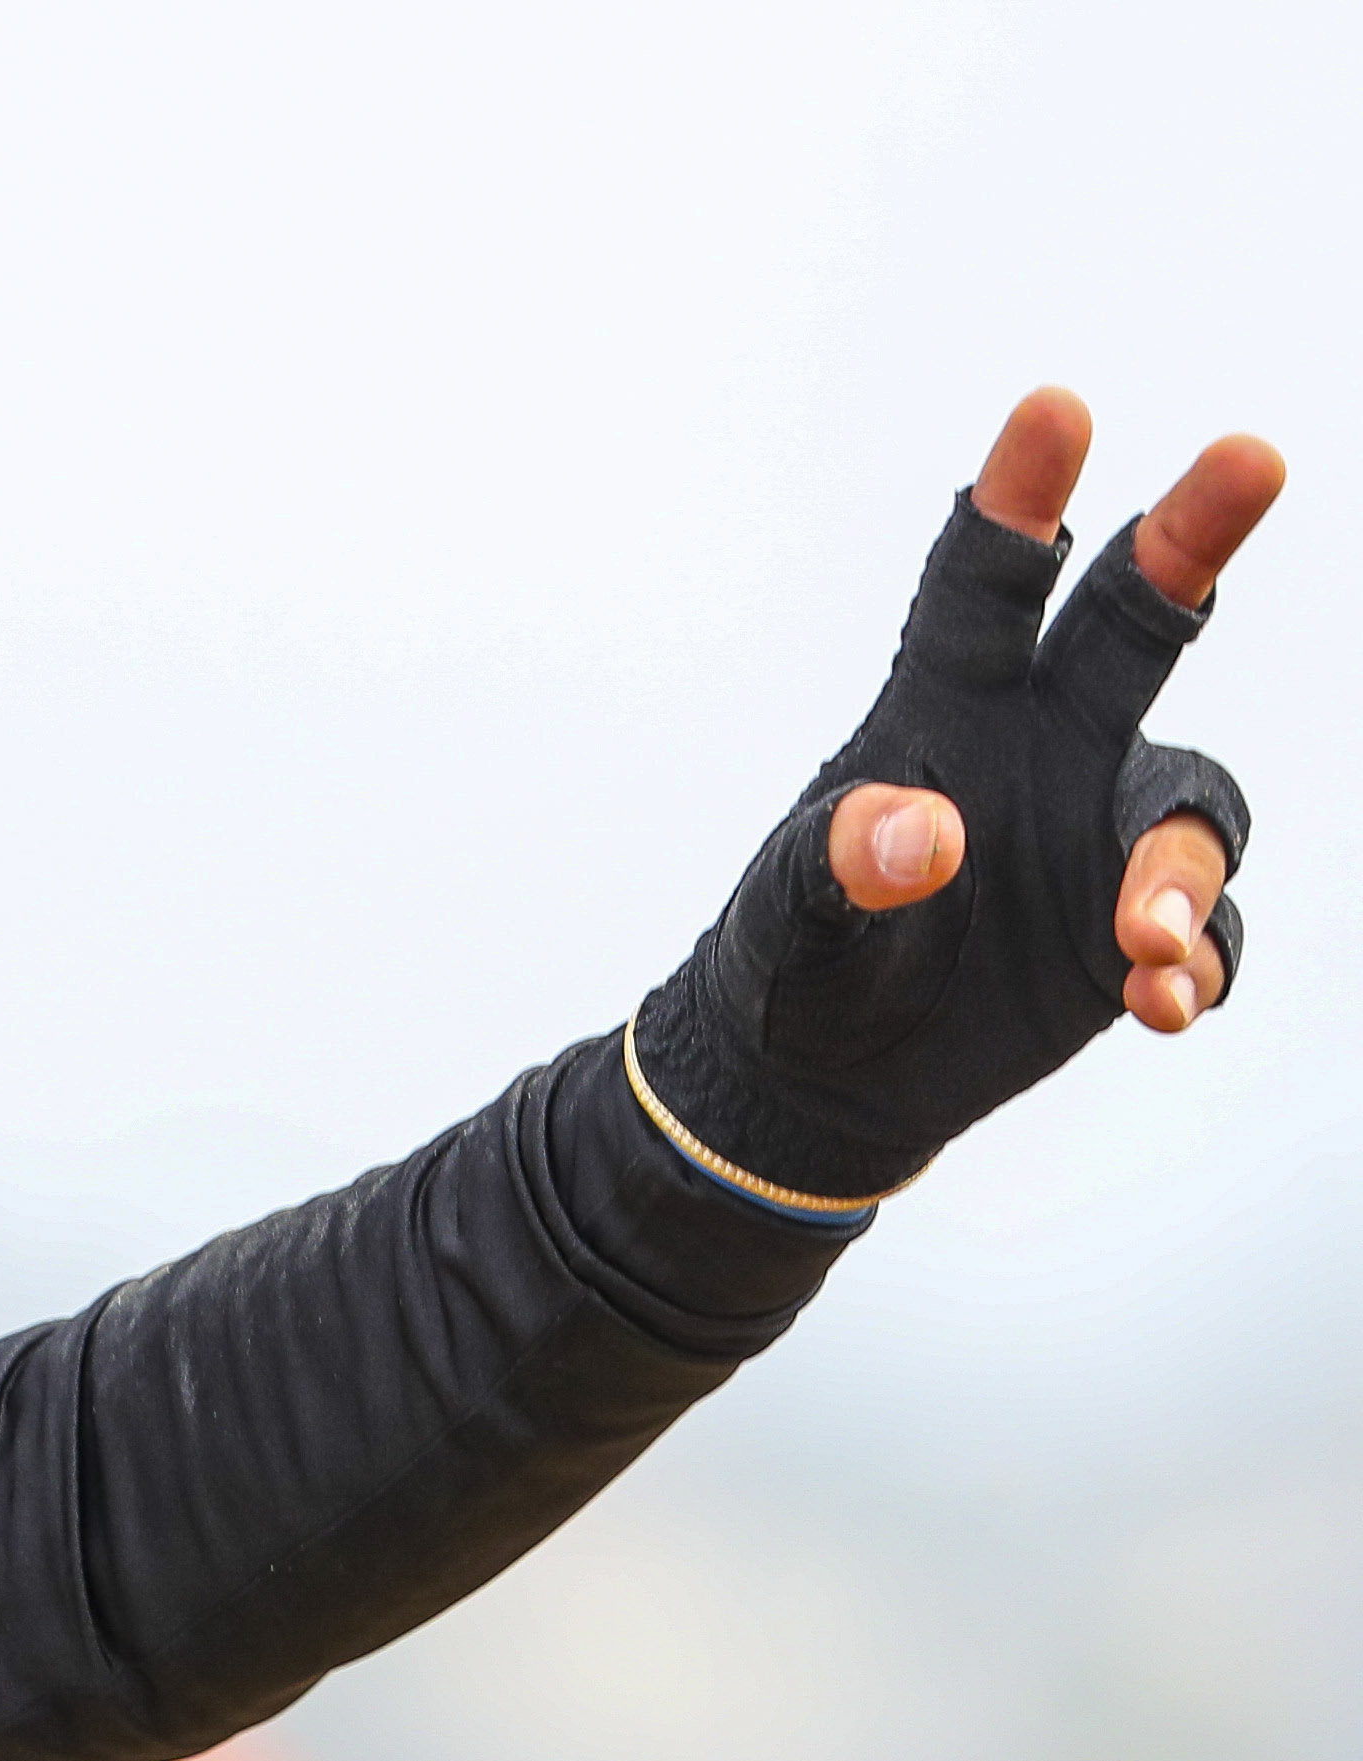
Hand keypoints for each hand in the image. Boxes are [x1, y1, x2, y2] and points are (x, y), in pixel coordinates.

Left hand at [823, 393, 1281, 1030]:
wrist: (816, 1076)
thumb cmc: (795, 957)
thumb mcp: (784, 916)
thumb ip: (835, 867)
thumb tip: (926, 837)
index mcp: (946, 710)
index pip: (984, 588)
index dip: (1020, 497)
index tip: (1055, 407)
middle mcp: (1045, 748)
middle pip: (1136, 620)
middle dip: (1189, 534)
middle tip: (1254, 453)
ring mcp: (1099, 838)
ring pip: (1189, 807)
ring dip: (1177, 870)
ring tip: (1141, 942)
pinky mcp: (1131, 938)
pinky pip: (1206, 936)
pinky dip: (1198, 964)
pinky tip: (1160, 1002)